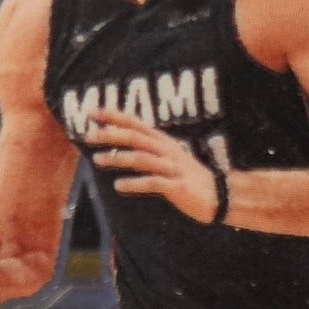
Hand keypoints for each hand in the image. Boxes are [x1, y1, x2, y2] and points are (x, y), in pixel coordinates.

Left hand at [87, 105, 219, 221]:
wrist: (220, 195)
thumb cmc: (187, 177)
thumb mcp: (166, 159)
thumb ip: (143, 151)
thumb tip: (115, 147)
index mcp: (162, 142)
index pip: (135, 123)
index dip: (113, 116)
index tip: (91, 112)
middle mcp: (166, 151)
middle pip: (135, 137)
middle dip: (111, 135)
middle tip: (88, 135)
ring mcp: (172, 168)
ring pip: (142, 158)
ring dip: (118, 158)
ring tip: (97, 160)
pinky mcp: (178, 187)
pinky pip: (154, 183)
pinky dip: (135, 183)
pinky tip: (119, 186)